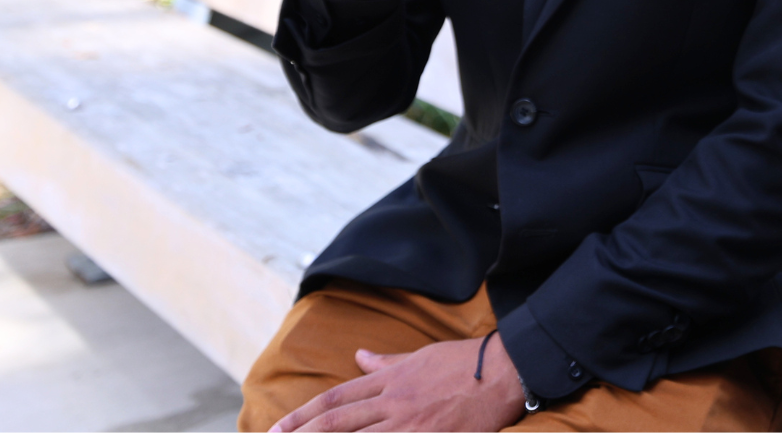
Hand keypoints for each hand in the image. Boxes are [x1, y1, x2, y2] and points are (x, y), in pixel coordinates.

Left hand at [270, 335, 525, 431]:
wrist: (505, 371)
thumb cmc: (465, 362)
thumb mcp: (421, 356)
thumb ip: (386, 362)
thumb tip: (358, 356)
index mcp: (390, 380)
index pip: (335, 399)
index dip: (302, 416)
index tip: (276, 430)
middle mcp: (393, 402)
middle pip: (336, 422)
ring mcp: (410, 424)